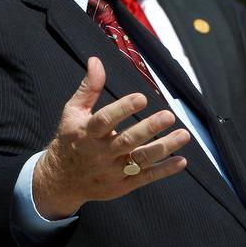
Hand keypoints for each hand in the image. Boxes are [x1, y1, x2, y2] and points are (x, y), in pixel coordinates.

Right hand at [33, 57, 189, 218]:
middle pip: (127, 141)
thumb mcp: (73, 112)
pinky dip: (164, 170)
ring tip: (183, 135)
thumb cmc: (71, 140)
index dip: (123, 109)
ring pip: (140, 160)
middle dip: (149, 128)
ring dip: (164, 147)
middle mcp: (101, 153)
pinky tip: (181, 161)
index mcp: (87, 133)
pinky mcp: (122, 185)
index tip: (142, 97)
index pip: (105, 120)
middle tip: (169, 116)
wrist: (62, 180)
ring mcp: (113, 171)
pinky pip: (146, 177)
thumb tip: (96, 61)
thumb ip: (89, 88)